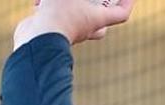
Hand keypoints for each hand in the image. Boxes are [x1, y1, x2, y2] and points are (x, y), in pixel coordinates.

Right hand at [14, 0, 134, 50]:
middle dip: (98, 9)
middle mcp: (86, 28)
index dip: (128, 3)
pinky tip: (37, 5)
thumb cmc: (57, 15)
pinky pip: (55, 19)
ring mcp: (70, 32)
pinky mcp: (53, 32)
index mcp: (97, 19)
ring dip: (65, 3)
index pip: (121, 14)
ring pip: (75, 18)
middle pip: (101, 22)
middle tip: (95, 0)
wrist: (37, 39)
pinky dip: (49, 9)